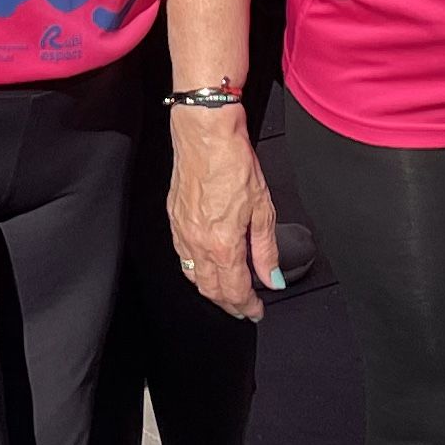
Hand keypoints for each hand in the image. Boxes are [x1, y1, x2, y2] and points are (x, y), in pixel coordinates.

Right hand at [166, 106, 284, 322]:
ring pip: (192, 276)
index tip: (256, 311)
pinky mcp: (173, 218)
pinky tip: (205, 264)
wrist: (206, 132)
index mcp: (221, 244)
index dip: (247, 307)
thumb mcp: (262, 207)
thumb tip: (272, 278)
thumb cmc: (233, 161)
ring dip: (210, 289)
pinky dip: (195, 268)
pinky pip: (182, 255)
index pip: (234, 291)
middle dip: (228, 304)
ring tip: (227, 291)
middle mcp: (197, 243)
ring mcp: (181, 231)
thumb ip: (266, 249)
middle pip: (210, 290)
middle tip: (243, 307)